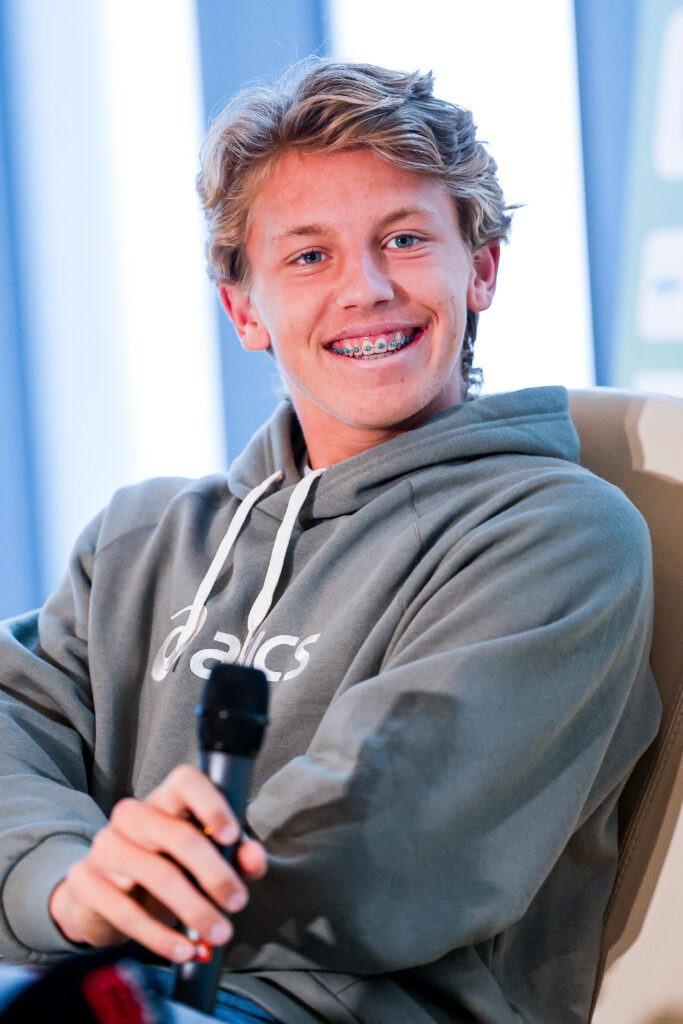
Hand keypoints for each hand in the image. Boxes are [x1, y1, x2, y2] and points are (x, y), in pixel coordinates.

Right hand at [49, 764, 266, 961]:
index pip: (185, 782)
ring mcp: (105, 846)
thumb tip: (254, 858)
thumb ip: (234, 856)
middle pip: (178, 834)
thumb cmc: (162, 869)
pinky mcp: (86, 882)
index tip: (232, 836)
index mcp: (164, 800)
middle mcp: (132, 816)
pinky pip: (127, 912)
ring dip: (194, 909)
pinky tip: (184, 949)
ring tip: (219, 932)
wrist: (101, 900)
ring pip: (156, 874)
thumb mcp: (201, 861)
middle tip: (238, 902)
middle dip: (215, 874)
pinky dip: (161, 937)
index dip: (211, 805)